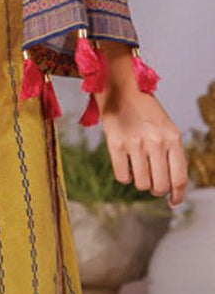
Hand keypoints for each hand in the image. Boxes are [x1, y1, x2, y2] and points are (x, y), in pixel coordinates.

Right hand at [99, 43, 186, 206]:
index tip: (173, 203)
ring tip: (139, 172)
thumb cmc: (146, 112)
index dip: (177, 195)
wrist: (122, 90)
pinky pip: (122, 176)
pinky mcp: (115, 144)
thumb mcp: (167, 130)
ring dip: (140, 183)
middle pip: (160, 185)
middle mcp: (156, 142)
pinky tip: (126, 167)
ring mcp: (135, 144)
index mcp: (173, 138)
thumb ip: (172, 155)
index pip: (179, 178)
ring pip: (141, 184)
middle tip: (153, 185)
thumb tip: (172, 187)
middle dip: (157, 190)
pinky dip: (124, 176)